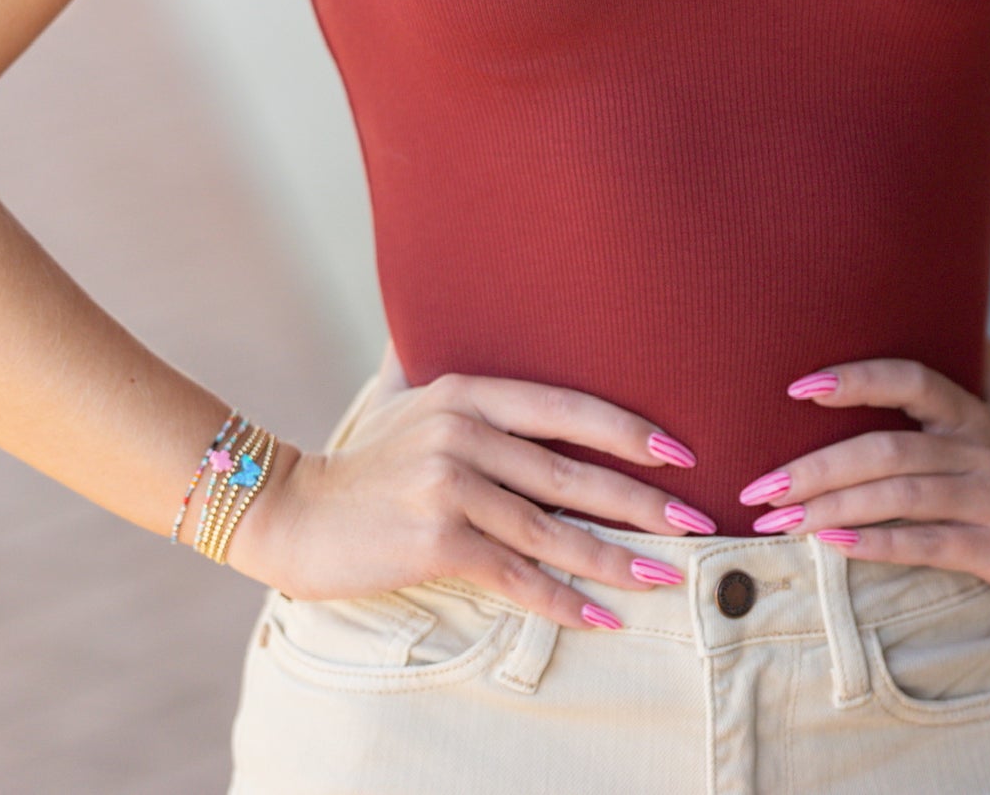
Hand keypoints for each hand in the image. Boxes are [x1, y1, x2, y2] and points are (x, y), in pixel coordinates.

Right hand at [228, 371, 711, 629]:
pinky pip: (515, 574)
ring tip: (667, 576)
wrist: (292, 509)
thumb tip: (507, 372)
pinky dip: (563, 599)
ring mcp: (449, 484)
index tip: (682, 451)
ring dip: (615, 558)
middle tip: (697, 520)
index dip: (628, 430)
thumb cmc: (365, 464)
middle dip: (642, 500)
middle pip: (572, 471)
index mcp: (468, 392)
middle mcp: (463, 430)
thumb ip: (465, 392)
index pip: (567, 407)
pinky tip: (602, 616)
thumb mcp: (414, 405)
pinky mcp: (435, 538)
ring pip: (551, 529)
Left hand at [739, 343, 989, 614]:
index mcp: (970, 413)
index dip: (856, 378)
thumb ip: (977, 370)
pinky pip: (925, 542)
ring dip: (829, 508)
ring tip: (777, 520)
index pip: (909, 379)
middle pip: (884, 448)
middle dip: (814, 466)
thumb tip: (961, 315)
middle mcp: (977, 448)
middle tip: (758, 484)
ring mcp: (987, 498)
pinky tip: (831, 545)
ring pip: (896, 495)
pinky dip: (874, 543)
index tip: (798, 388)